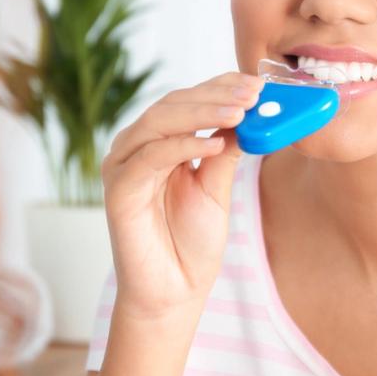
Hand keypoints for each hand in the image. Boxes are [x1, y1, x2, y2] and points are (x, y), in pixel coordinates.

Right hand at [99, 72, 263, 319]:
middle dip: (216, 95)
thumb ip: (226, 150)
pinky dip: (184, 145)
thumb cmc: (192, 242)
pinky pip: (151, 157)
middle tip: (253, 93)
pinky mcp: (119, 191)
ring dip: (203, 113)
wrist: (175, 292)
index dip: (221, 86)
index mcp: (160, 142)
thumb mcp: (218, 187)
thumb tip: (251, 112)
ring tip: (241, 112)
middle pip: (174, 104)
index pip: (189, 100)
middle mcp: (137, 148)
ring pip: (161, 122)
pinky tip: (216, 144)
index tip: (258, 82)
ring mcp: (124, 166)